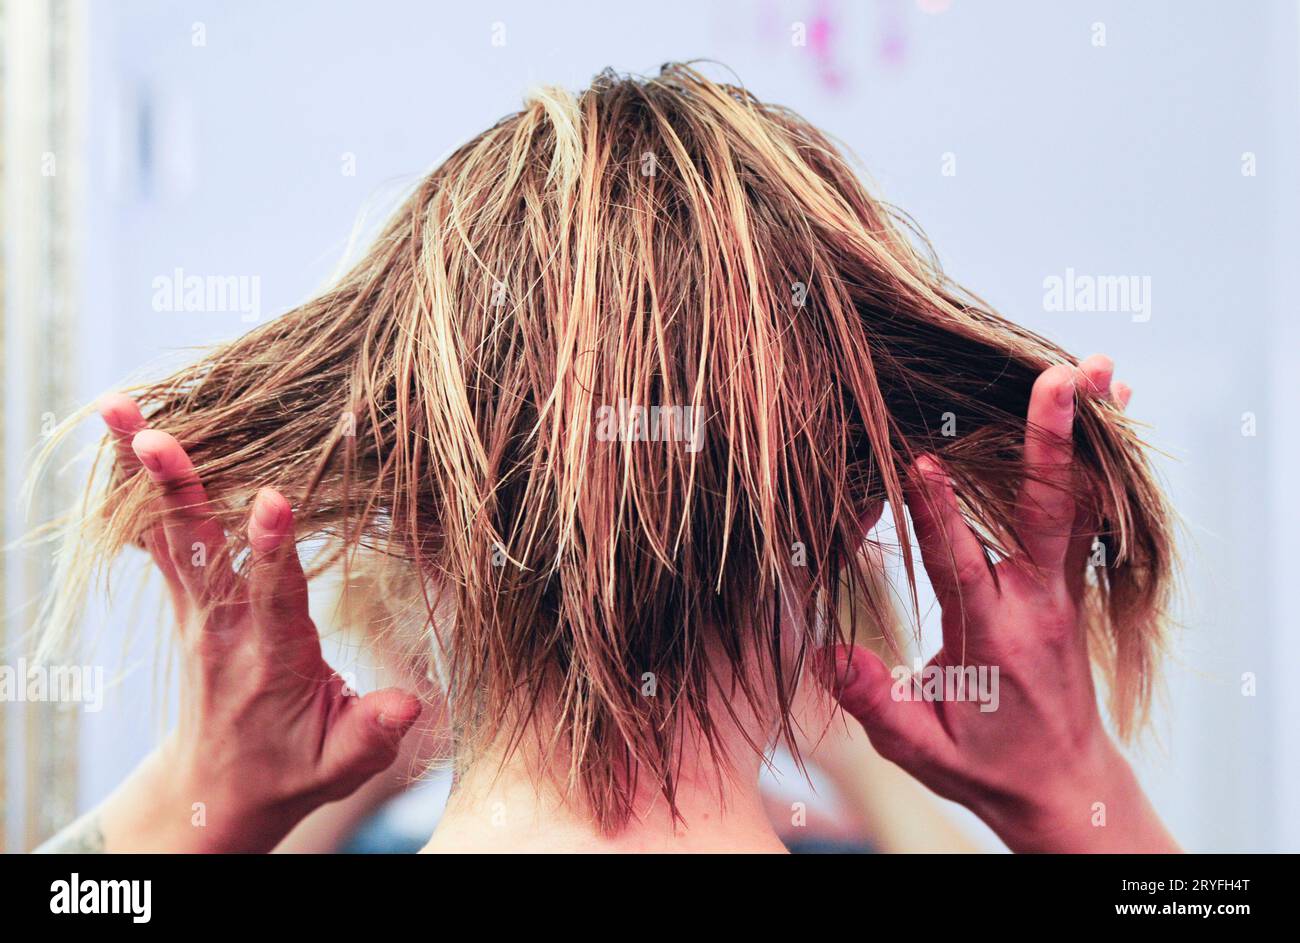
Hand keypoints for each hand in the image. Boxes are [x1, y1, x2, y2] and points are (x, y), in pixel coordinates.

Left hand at [88, 395, 421, 852]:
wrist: (214, 790)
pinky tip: (122, 434)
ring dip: (141, 471)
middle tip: (151, 435)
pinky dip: (138, 486)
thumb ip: (372, 734)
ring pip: (167, 530)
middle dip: (177, 489)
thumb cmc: (290, 771)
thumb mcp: (340, 769)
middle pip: (197, 549)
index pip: (271, 597)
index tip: (273, 499)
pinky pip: (156, 536)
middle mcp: (221, 628)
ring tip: (118, 408)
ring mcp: (194, 611)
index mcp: (270, 661)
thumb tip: (409, 703)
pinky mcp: (184, 599)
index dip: (273, 549)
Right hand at [827, 356, 1177, 852]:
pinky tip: (1107, 413)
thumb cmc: (985, 766)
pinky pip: (1086, 514)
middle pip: (1047, 512)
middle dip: (1049, 442)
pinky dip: (1095, 461)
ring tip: (1098, 369)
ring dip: (1084, 434)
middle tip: (1062, 377)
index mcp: (993, 639)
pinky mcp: (1069, 586)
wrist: (1064, 787)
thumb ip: (876, 703)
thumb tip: (827, 656)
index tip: (922, 462)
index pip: (961, 565)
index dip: (939, 514)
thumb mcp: (920, 750)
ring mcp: (1061, 591)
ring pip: (1076, 501)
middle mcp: (1037, 605)